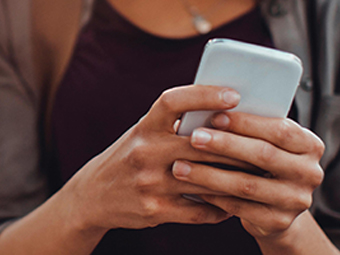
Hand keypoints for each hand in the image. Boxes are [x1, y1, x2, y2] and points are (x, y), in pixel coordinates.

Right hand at [60, 85, 245, 231]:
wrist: (94, 195)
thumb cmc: (127, 158)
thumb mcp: (142, 134)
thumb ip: (172, 126)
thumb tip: (217, 115)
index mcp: (143, 127)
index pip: (173, 101)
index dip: (204, 94)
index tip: (233, 94)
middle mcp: (144, 152)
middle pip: (201, 144)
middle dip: (236, 145)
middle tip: (264, 143)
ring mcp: (149, 183)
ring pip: (206, 179)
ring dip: (235, 178)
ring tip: (257, 174)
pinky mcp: (155, 210)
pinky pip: (199, 210)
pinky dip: (220, 207)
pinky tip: (232, 203)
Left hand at [172, 111, 324, 239]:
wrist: (275, 204)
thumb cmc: (264, 163)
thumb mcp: (265, 142)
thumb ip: (249, 130)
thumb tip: (209, 111)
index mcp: (309, 145)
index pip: (279, 129)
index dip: (246, 122)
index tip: (215, 116)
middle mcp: (309, 173)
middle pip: (263, 155)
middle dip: (225, 145)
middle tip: (194, 137)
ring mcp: (295, 200)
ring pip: (246, 184)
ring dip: (209, 174)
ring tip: (181, 166)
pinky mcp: (278, 222)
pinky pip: (239, 208)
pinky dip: (214, 196)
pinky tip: (193, 187)